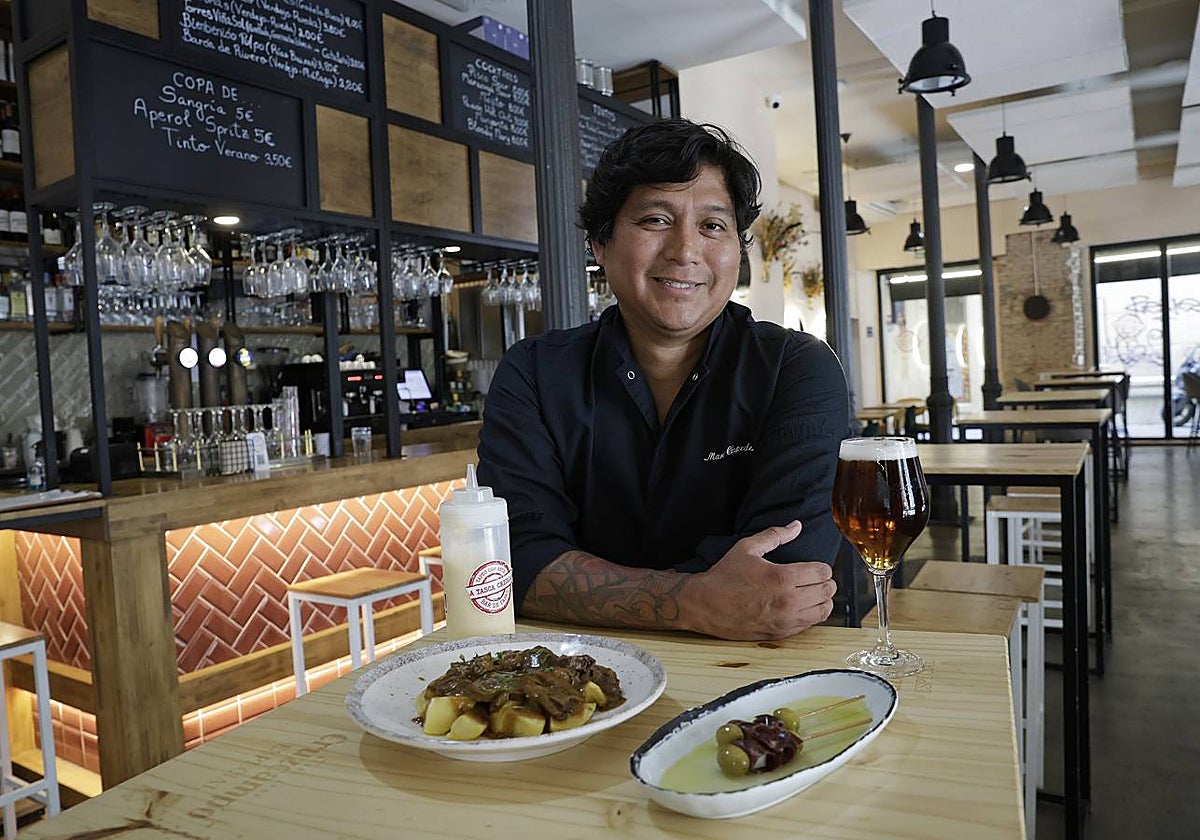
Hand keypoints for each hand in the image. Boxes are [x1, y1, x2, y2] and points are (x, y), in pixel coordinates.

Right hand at [678, 521, 835, 639]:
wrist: (705, 605)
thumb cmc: (724, 576)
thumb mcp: (747, 548)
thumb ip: (775, 535)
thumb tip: (796, 526)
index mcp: (782, 577)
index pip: (823, 572)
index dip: (823, 567)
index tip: (815, 566)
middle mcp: (788, 601)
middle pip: (827, 591)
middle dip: (825, 582)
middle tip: (815, 578)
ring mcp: (785, 620)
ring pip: (824, 610)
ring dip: (822, 600)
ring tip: (812, 593)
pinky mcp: (781, 633)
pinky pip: (810, 625)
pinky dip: (811, 614)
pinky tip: (801, 606)